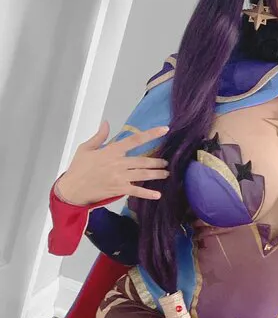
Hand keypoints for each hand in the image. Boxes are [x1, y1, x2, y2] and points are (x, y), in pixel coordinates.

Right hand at [56, 121, 170, 205]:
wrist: (73, 188)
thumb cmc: (79, 167)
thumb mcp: (86, 148)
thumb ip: (99, 136)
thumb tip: (106, 123)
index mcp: (112, 151)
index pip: (135, 140)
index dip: (151, 134)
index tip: (164, 130)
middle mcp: (118, 163)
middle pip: (143, 161)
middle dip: (157, 161)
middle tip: (166, 162)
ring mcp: (120, 177)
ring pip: (143, 175)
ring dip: (156, 174)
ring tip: (166, 173)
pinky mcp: (119, 189)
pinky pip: (136, 191)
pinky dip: (147, 194)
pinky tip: (157, 195)